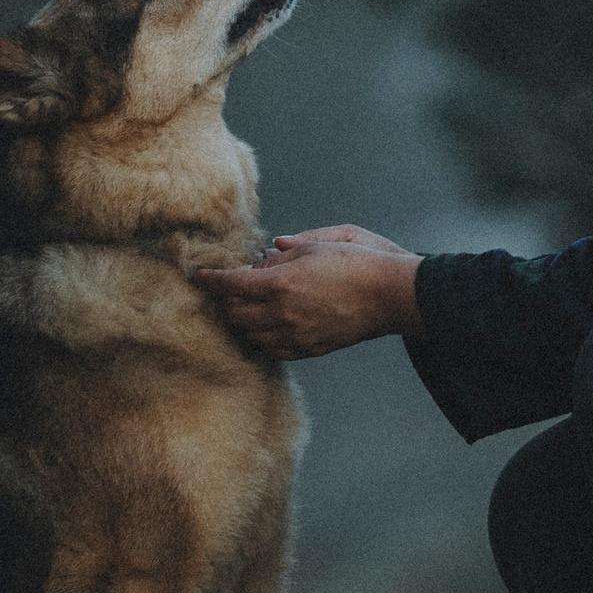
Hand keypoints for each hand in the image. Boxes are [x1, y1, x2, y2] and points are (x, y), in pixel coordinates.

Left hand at [194, 225, 423, 359]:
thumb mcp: (321, 242)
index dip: (211, 279)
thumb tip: (268, 253)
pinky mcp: (310, 349)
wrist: (392, 295)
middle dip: (227, 301)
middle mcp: (283, 314)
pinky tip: (268, 326)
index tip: (200, 276)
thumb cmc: (360, 262)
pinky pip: (272, 350)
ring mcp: (296, 335)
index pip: (231, 284)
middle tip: (232, 289)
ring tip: (250, 307)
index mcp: (281, 283)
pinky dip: (263, 338)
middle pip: (235, 314)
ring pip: (251, 335)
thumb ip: (289, 250)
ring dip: (244, 321)